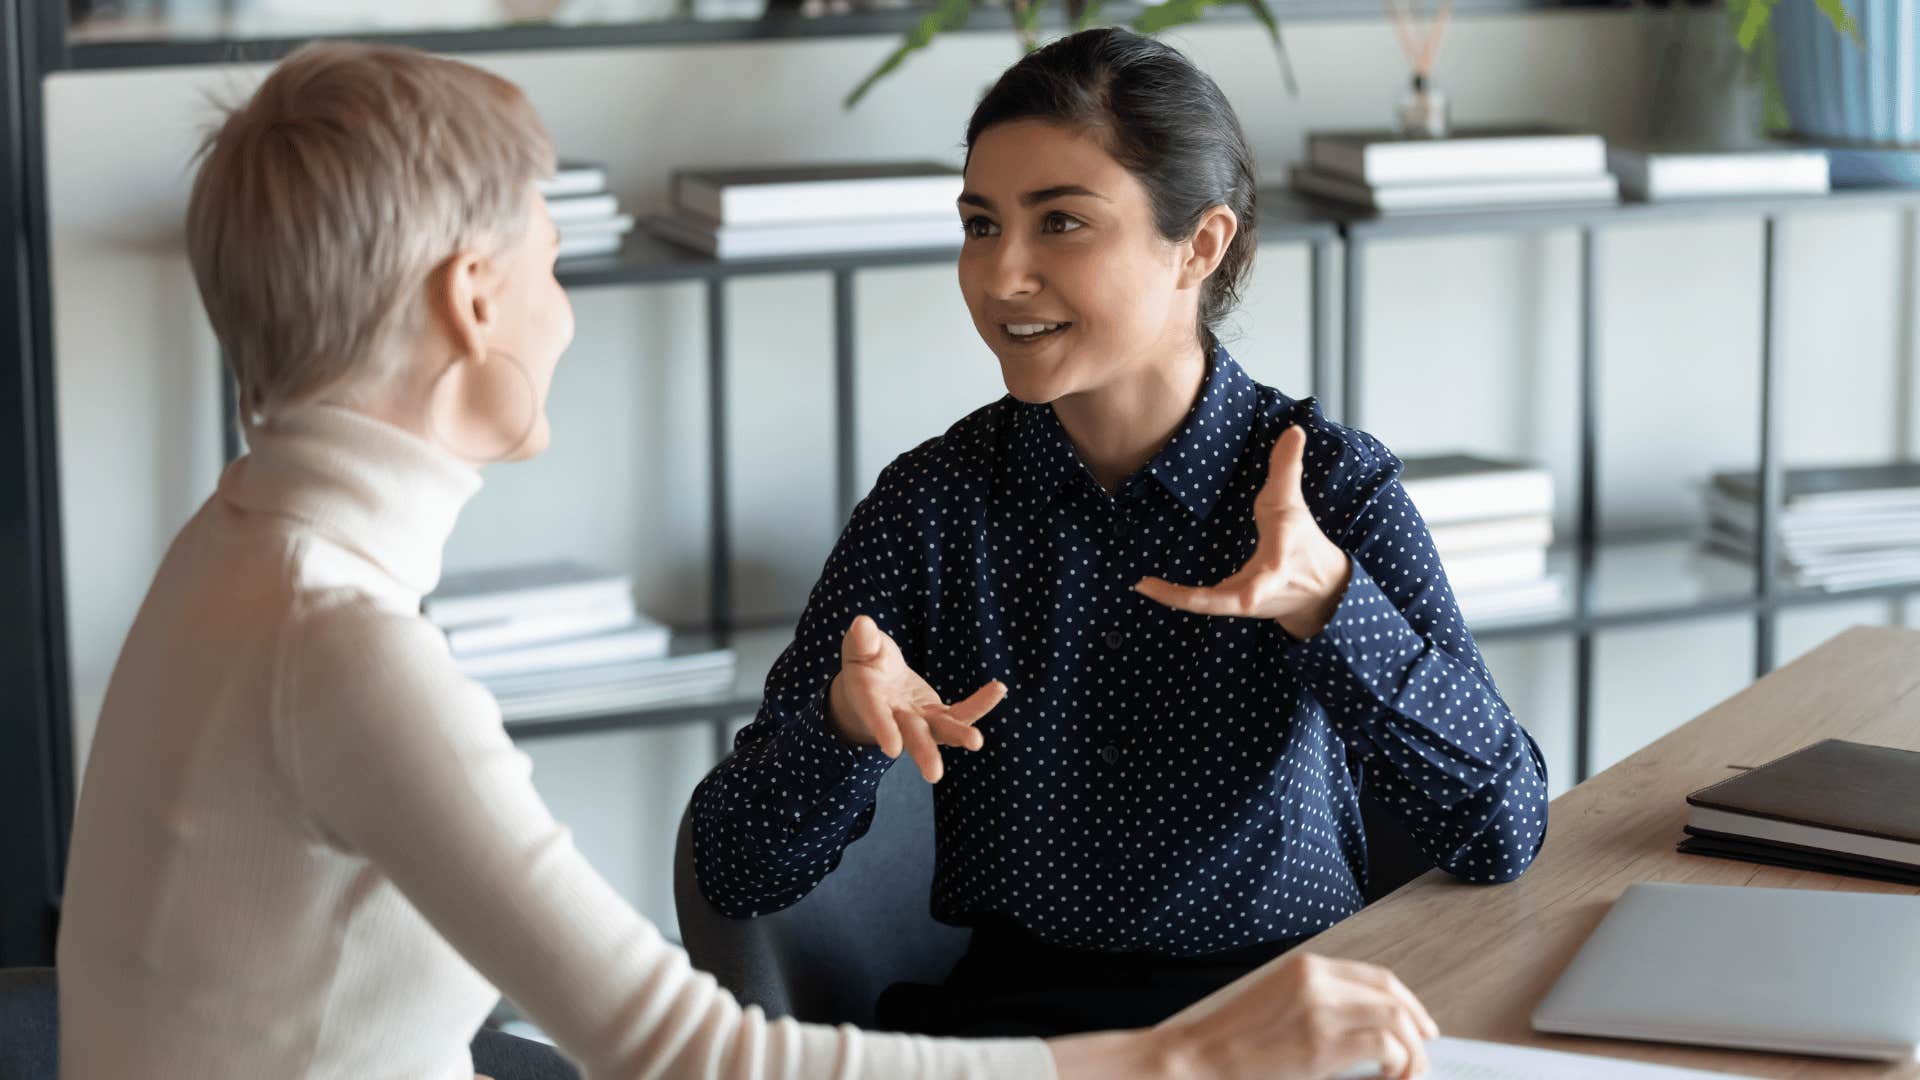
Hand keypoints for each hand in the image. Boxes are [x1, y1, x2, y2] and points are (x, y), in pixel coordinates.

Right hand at [826, 615, 1005, 782]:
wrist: (876, 682)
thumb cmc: (865, 662)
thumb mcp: (860, 648)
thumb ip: (862, 641)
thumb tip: (863, 624)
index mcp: (871, 700)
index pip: (877, 716)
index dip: (883, 729)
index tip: (892, 749)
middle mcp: (897, 716)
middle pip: (912, 737)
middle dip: (923, 753)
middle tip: (934, 775)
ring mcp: (920, 719)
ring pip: (941, 732)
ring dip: (959, 736)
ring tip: (976, 742)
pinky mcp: (939, 714)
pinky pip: (962, 712)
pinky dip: (981, 704)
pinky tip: (999, 689)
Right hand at [1047, 951, 1437, 1079]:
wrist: (1196, 1057)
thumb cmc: (1230, 1040)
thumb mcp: (1276, 1004)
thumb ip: (1317, 1004)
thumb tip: (1365, 1027)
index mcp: (1305, 967)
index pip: (1377, 978)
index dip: (1409, 1003)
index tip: (1421, 1026)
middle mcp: (1317, 980)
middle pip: (1393, 998)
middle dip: (1418, 1030)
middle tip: (1422, 1057)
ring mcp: (1320, 1009)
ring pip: (1397, 1022)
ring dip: (1411, 1053)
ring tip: (1406, 1074)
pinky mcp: (1321, 1043)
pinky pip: (1386, 1048)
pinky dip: (1398, 1065)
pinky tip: (1390, 1079)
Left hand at [1134, 425, 1351, 640]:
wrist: (1320, 591)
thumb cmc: (1301, 542)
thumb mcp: (1293, 503)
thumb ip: (1287, 467)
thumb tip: (1294, 429)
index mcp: (1283, 556)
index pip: (1277, 561)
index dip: (1265, 574)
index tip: (1250, 594)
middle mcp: (1265, 584)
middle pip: (1243, 597)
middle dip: (1213, 598)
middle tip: (1184, 597)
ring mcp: (1249, 601)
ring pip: (1213, 605)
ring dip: (1178, 598)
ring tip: (1144, 585)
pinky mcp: (1234, 606)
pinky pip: (1202, 604)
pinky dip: (1175, 597)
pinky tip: (1146, 587)